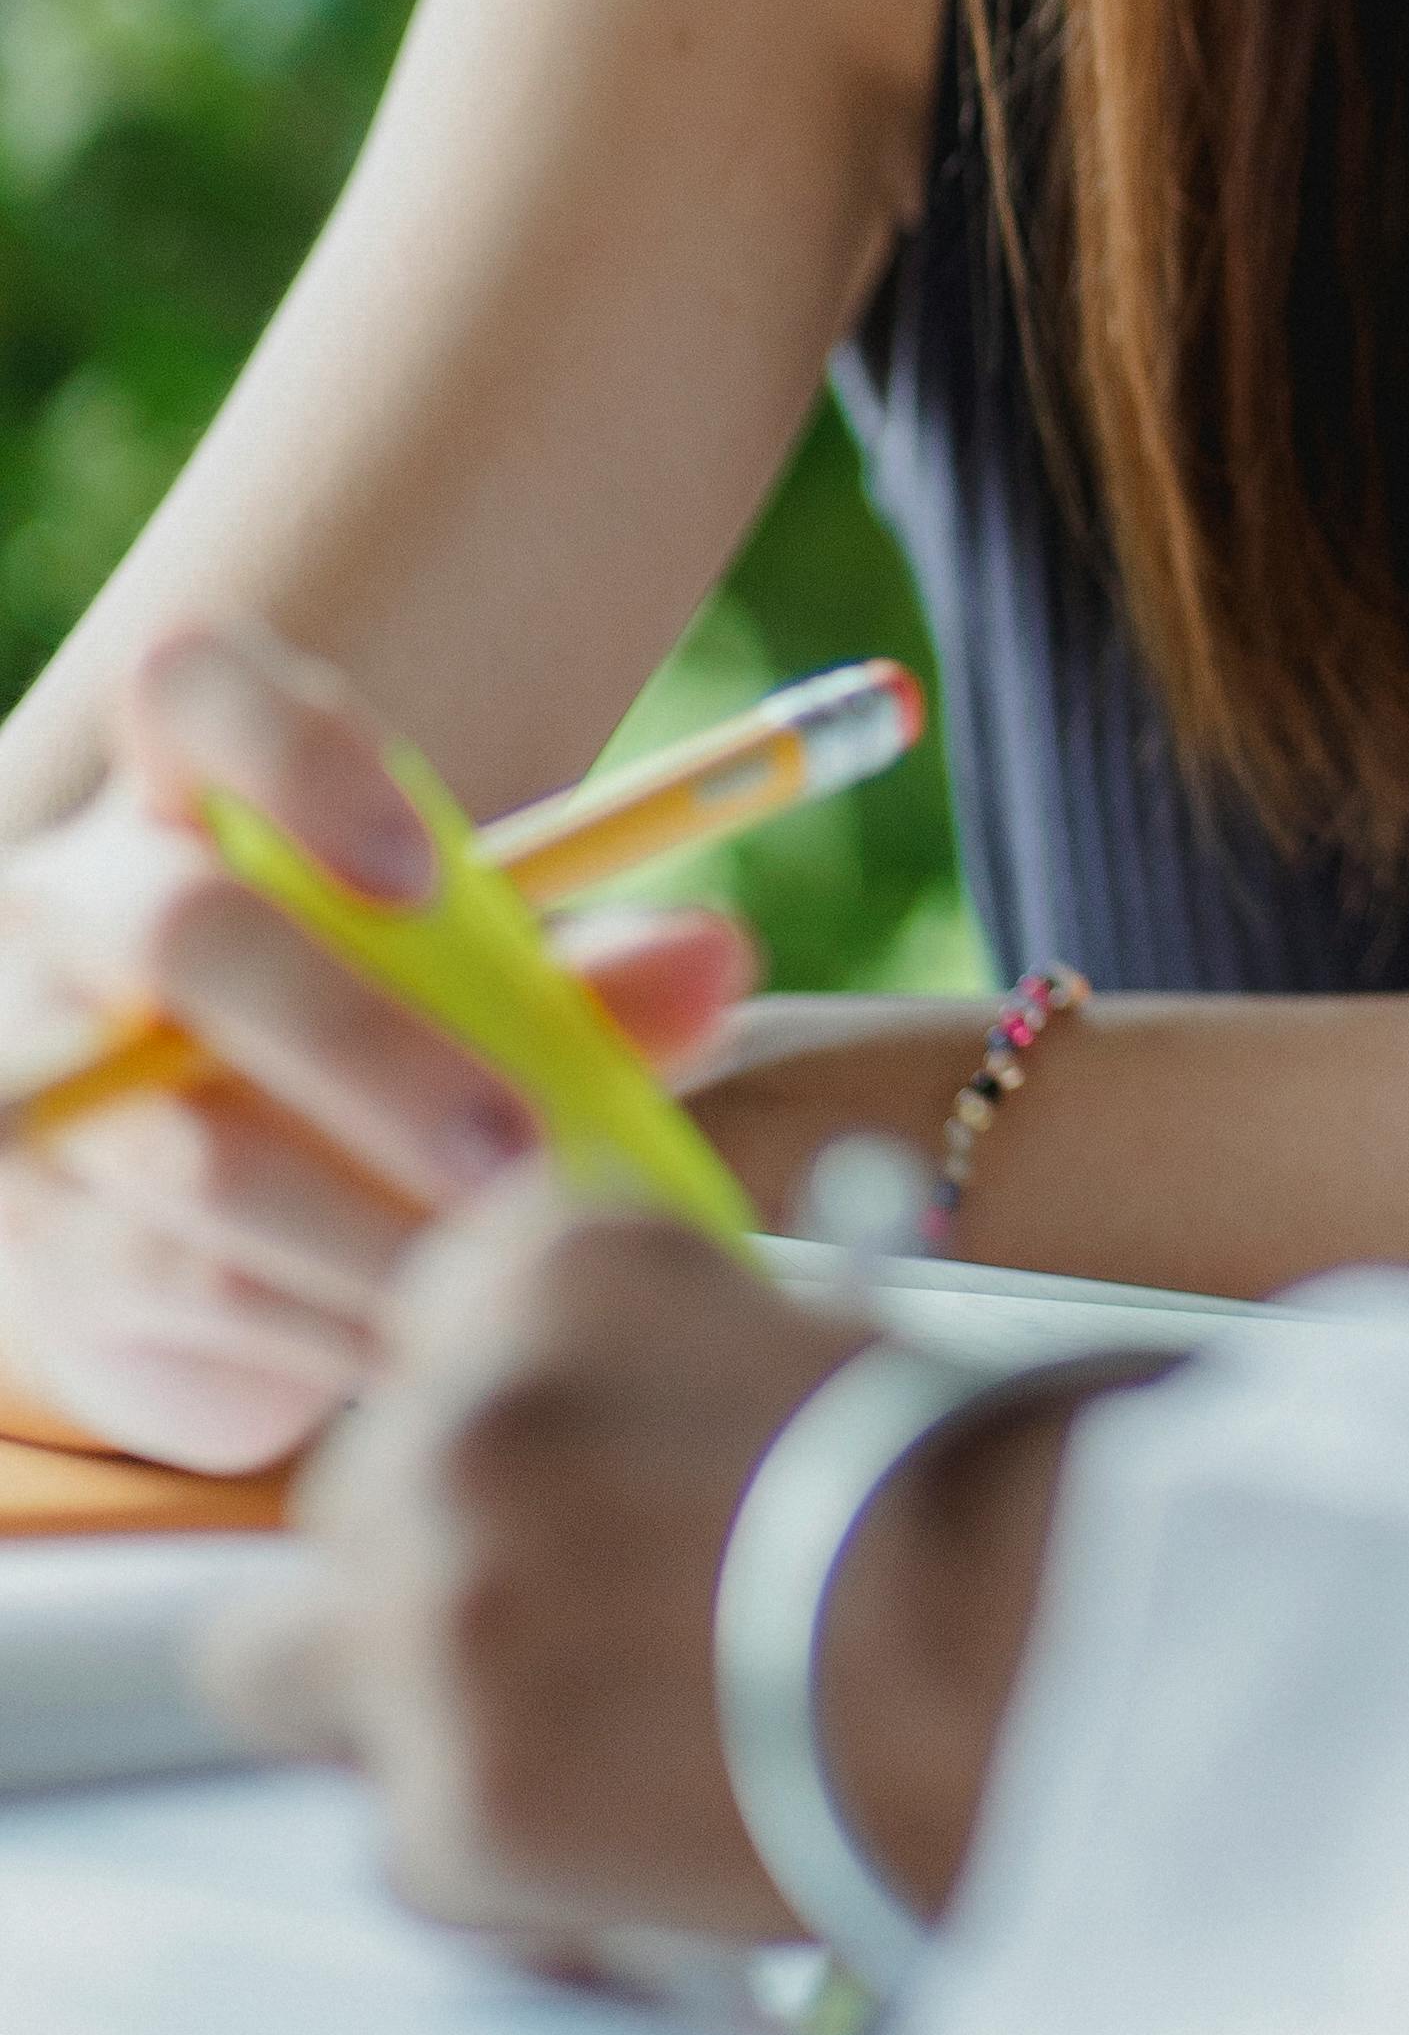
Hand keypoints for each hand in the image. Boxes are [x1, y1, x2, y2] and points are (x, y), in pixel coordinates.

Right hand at [0, 620, 754, 1473]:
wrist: (194, 1230)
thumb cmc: (356, 1059)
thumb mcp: (467, 997)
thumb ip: (580, 976)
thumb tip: (714, 954)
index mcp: (179, 797)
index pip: (191, 690)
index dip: (297, 755)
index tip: (427, 869)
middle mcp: (71, 915)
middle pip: (190, 934)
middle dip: (367, 1050)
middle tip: (513, 1146)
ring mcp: (32, 1081)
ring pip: (189, 1152)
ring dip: (365, 1224)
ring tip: (499, 1270)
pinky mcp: (37, 1242)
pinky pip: (180, 1284)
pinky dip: (320, 1322)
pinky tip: (424, 1344)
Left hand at [228, 1181, 1084, 1952]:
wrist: (1056, 1672)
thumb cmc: (989, 1504)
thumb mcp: (804, 1336)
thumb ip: (643, 1368)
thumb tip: (586, 1455)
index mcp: (551, 1263)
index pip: (432, 1318)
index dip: (510, 1409)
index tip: (583, 1469)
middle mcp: (454, 1422)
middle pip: (353, 1495)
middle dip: (442, 1561)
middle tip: (585, 1626)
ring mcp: (431, 1621)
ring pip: (290, 1669)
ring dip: (412, 1705)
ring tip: (579, 1747)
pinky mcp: (450, 1809)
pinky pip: (400, 1840)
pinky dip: (494, 1857)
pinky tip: (628, 1844)